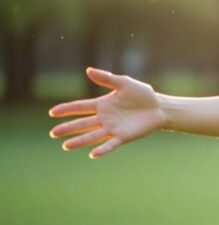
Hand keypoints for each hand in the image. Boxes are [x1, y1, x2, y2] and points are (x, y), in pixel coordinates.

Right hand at [48, 67, 167, 158]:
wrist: (160, 107)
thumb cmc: (142, 94)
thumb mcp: (124, 83)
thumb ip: (107, 78)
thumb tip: (88, 70)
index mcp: (102, 105)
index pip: (80, 107)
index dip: (66, 109)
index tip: (53, 112)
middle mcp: (104, 118)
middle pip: (82, 124)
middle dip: (67, 128)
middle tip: (53, 133)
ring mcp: (113, 128)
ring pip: (92, 136)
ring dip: (79, 141)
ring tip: (65, 146)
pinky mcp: (123, 136)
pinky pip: (110, 144)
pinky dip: (102, 149)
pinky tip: (92, 154)